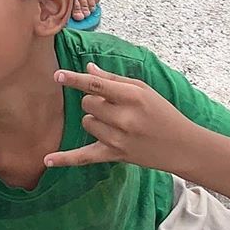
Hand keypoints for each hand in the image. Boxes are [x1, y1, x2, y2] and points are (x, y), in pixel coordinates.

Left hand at [44, 63, 196, 171]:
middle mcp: (124, 119)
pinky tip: (47, 160)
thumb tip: (87, 69)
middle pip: (88, 104)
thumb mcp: (142, 89)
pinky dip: (66, 159)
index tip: (57, 75)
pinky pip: (85, 157)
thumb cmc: (162, 112)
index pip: (96, 85)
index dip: (75, 80)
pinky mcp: (116, 156)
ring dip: (94, 120)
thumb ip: (113, 79)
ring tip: (116, 122)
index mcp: (132, 97)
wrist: (183, 146)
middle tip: (113, 106)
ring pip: (87, 122)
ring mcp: (119, 139)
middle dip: (94, 101)